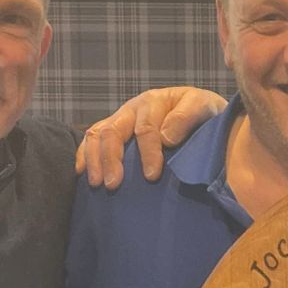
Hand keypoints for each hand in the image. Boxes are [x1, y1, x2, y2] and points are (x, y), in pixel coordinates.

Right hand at [76, 87, 227, 188]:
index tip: (152, 176)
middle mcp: (133, 108)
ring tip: (97, 184)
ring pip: (97, 134)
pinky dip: (84, 155)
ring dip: (94, 160)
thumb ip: (187, 117)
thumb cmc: (205, 113)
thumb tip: (166, 138)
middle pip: (113, 131)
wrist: (202, 113)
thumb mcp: (204, 107)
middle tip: (114, 185)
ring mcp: (120, 119)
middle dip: (112, 159)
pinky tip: (82, 174)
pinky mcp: (114, 130)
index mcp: (154, 102)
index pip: (146, 128)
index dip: (148, 152)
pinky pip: (90, 139)